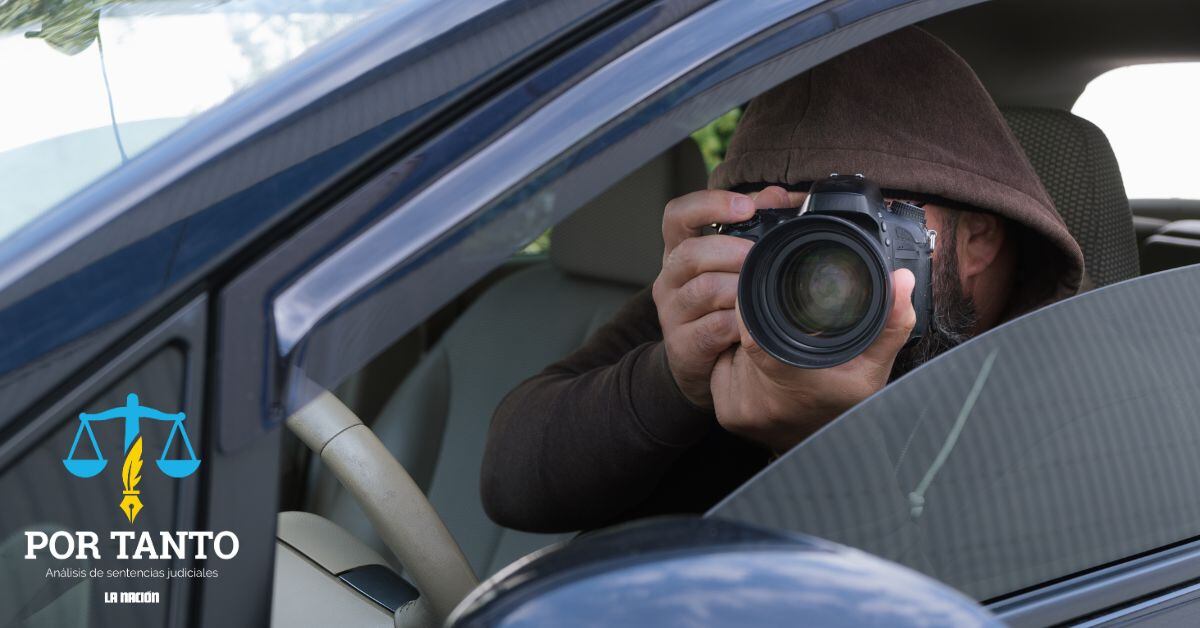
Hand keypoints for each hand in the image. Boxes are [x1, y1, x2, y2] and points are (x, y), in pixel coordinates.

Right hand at [652, 189, 755, 407]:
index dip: (708, 204)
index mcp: (679, 250)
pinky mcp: (682, 344)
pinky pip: (713, 328)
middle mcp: (669, 278)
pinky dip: (739, 323)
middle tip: (756, 255)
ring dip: (737, 287)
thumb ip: (754, 225)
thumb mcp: (732, 262)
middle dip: (728, 250)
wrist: (699, 361)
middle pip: (689, 253)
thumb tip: (778, 196)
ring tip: (759, 289)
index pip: (677, 214)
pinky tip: (753, 323)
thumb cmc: (720, 303)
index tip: (745, 207)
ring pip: (703, 290)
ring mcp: (672, 312)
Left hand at [711, 266, 916, 452]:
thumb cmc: (848, 406)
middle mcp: (761, 400)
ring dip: (750, 346)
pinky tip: (763, 373)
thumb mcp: (874, 368)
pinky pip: (724, 369)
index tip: (768, 295)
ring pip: (733, 352)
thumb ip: (890, 323)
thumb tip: (902, 280)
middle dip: (761, 326)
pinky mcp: (727, 414)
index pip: (754, 331)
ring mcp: (740, 410)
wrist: (827, 456)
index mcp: (794, 381)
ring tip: (780, 358)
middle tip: (787, 333)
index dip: (755, 307)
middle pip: (743, 337)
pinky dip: (738, 363)